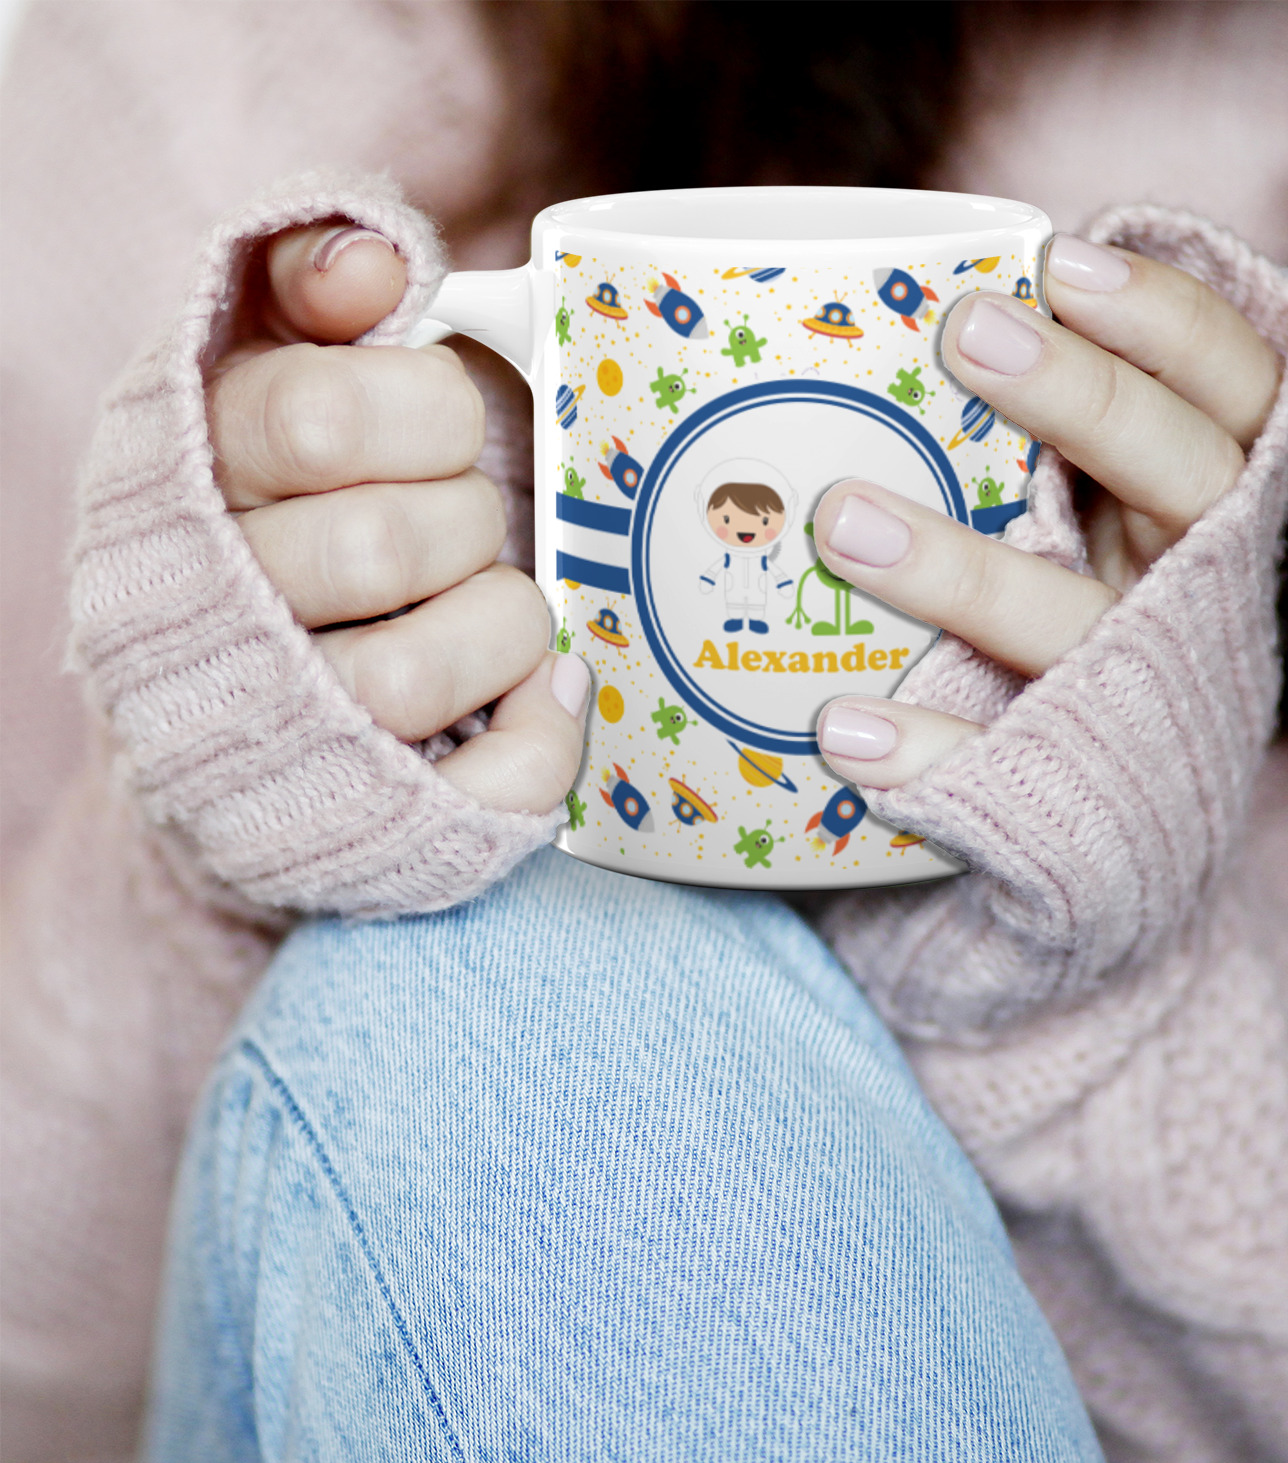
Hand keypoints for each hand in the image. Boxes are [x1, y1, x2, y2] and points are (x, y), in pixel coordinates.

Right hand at [208, 223, 588, 814]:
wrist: (228, 694)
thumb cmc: (286, 506)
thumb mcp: (265, 364)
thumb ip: (306, 284)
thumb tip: (380, 262)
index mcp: (189, 478)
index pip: (318, 415)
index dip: (427, 414)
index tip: (441, 431)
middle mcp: (215, 612)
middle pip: (383, 546)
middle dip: (465, 519)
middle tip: (462, 526)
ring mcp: (287, 732)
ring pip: (421, 673)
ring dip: (501, 623)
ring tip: (486, 606)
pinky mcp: (365, 820)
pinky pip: (491, 790)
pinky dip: (541, 736)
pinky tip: (535, 693)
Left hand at [812, 233, 1280, 788]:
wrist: (1115, 826)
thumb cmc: (1058, 622)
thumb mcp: (1078, 521)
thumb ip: (1032, 438)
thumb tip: (896, 309)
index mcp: (1202, 507)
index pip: (1234, 389)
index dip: (1169, 322)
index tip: (1062, 259)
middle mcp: (1192, 588)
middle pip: (1186, 477)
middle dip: (1088, 398)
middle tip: (967, 335)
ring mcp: (1138, 693)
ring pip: (1078, 621)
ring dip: (965, 573)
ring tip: (842, 524)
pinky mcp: (1078, 791)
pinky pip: (1006, 768)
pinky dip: (927, 750)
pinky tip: (843, 728)